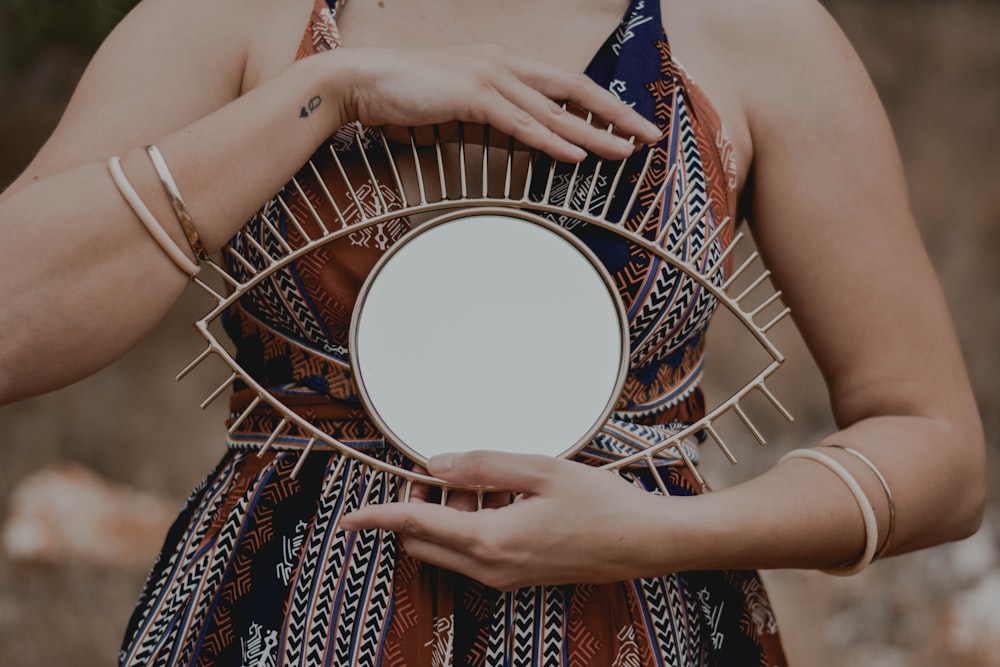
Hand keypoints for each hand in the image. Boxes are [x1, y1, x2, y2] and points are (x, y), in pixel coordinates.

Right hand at [332, 45, 662, 162]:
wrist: (363, 80)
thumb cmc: (407, 95)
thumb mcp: (460, 108)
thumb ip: (494, 123)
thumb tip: (521, 145)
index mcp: (504, 63)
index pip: (565, 84)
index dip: (601, 104)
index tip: (629, 123)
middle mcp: (504, 63)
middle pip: (573, 90)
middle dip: (616, 114)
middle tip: (649, 134)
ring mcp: (489, 76)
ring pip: (553, 110)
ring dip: (593, 132)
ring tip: (625, 151)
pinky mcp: (472, 94)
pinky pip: (521, 123)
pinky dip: (551, 140)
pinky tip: (577, 153)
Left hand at [340, 451, 669, 589]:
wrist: (643, 543)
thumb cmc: (600, 505)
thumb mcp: (539, 470)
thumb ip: (482, 465)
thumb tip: (436, 464)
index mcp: (490, 541)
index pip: (416, 527)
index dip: (378, 518)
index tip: (350, 517)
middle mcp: (491, 568)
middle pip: (425, 542)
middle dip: (417, 509)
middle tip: (438, 473)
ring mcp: (505, 578)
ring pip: (450, 548)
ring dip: (451, 516)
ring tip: (492, 480)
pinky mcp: (519, 577)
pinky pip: (476, 553)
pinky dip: (474, 525)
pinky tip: (508, 498)